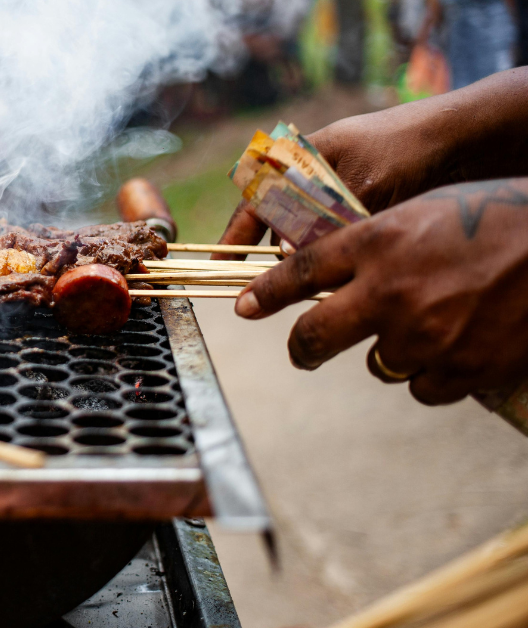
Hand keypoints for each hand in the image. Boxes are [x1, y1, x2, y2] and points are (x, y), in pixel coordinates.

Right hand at [215, 68, 527, 258]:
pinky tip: (334, 274)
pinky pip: (328, 238)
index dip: (233, 237)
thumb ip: (319, 222)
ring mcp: (333, 192)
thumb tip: (284, 257)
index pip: (252, 202)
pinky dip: (328, 255)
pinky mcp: (356, 208)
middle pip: (273, 223)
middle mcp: (309, 176)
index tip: (219, 266)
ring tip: (301, 286)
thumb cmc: (406, 150)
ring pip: (302, 235)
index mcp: (298, 157)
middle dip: (267, 255)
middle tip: (262, 289)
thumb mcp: (359, 187)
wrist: (461, 138)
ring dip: (301, 258)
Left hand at [233, 178, 527, 404]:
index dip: (265, 294)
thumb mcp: (425, 212)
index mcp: (379, 240)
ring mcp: (424, 334)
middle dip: (302, 349)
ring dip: (393, 351)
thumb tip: (330, 281)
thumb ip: (374, 244)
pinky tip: (459, 347)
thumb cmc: (499, 218)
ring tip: (436, 322)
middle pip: (314, 336)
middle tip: (304, 351)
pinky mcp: (460, 369)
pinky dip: (432, 373)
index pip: (300, 271)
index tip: (244, 307)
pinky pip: (420, 388)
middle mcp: (390, 289)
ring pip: (376, 365)